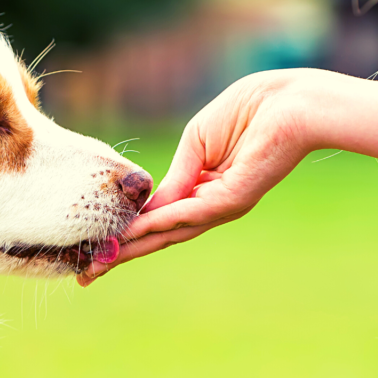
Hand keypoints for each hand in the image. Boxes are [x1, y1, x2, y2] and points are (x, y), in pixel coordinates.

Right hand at [78, 69, 314, 285]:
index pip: (160, 219)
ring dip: (133, 247)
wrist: (290, 102)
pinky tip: (133, 231)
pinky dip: (159, 222)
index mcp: (204, 191)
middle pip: (161, 236)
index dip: (128, 233)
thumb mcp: (196, 143)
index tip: (97, 250)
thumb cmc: (249, 111)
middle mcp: (212, 206)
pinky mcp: (233, 199)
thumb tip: (148, 208)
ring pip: (171, 232)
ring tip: (101, 263)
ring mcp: (223, 206)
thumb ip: (174, 176)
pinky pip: (189, 214)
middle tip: (87, 275)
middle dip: (123, 254)